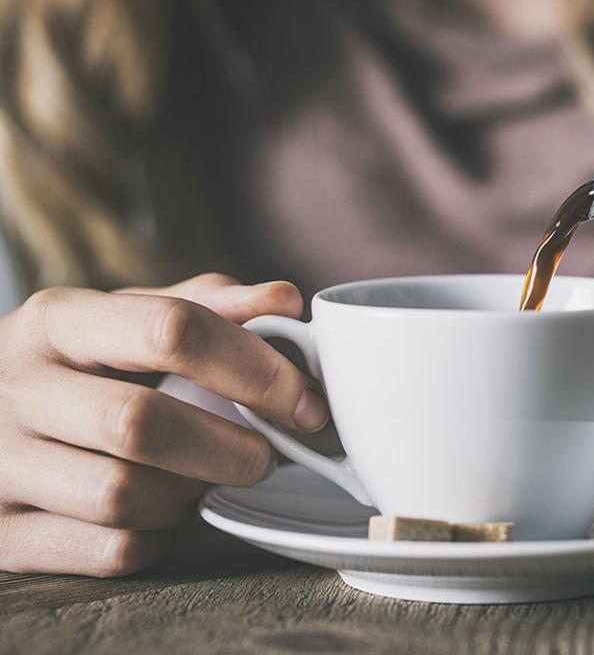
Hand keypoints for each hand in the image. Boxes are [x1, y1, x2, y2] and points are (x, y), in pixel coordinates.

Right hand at [0, 273, 327, 575]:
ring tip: (204, 478)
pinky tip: (161, 515)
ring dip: (188, 495)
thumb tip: (284, 300)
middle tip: (267, 455)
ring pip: (120, 496)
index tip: (305, 403)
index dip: (255, 368)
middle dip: (228, 447)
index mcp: (59, 320)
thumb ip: (205, 306)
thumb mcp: (121, 321)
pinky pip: (105, 551)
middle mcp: (16, 387)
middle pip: (140, 423)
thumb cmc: (71, 367)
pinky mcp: (0, 534)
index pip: (171, 329)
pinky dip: (154, 539)